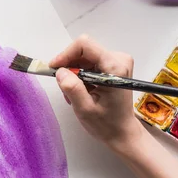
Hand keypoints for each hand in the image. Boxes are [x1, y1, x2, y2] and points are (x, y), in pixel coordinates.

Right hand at [49, 35, 144, 150]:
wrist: (123, 132)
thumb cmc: (106, 124)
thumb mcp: (85, 109)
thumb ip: (72, 88)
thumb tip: (60, 71)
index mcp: (115, 67)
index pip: (85, 45)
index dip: (66, 54)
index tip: (54, 68)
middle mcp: (119, 59)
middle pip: (84, 50)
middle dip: (69, 67)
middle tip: (64, 87)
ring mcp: (117, 61)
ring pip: (84, 57)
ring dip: (74, 73)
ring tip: (72, 94)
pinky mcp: (113, 66)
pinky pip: (89, 62)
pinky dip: (80, 75)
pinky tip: (80, 91)